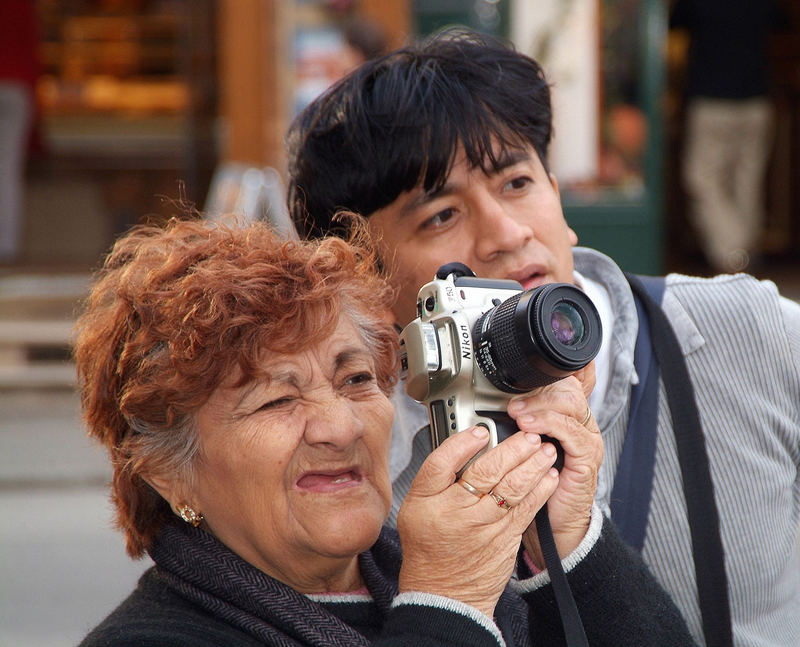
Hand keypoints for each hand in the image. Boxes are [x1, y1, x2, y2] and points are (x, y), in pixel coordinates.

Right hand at [397, 425, 558, 616]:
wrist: (443, 595)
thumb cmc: (428, 546)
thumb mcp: (416, 508)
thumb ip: (437, 479)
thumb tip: (465, 445)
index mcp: (427, 502)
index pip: (441, 463)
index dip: (462, 443)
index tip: (480, 431)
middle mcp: (455, 513)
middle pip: (484, 473)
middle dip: (512, 449)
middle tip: (528, 435)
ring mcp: (482, 527)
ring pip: (511, 489)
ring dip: (532, 466)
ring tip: (546, 450)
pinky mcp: (504, 540)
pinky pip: (525, 509)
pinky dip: (539, 490)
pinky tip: (548, 476)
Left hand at [507, 374, 602, 567]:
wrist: (552, 523)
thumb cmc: (533, 484)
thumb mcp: (520, 447)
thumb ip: (513, 422)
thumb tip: (487, 401)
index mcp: (564, 416)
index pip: (562, 381)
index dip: (546, 373)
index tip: (518, 371)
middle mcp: (579, 422)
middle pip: (566, 388)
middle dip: (537, 388)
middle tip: (510, 398)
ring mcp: (585, 437)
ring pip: (569, 405)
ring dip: (539, 405)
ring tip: (516, 412)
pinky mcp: (587, 456)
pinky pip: (572, 431)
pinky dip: (549, 425)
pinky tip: (530, 427)